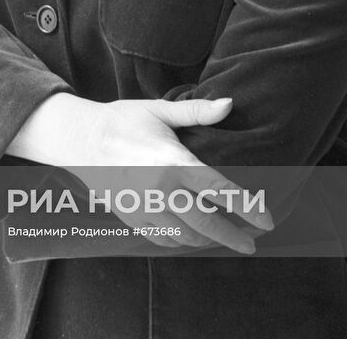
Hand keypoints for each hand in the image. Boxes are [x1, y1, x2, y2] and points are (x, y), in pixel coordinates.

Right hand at [8, 94, 273, 252]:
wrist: (80, 139)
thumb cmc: (123, 119)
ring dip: (208, 241)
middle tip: (252, 244)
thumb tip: (230, 103)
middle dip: (233, 236)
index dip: (246, 207)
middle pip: (205, 222)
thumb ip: (197, 111)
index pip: (218, 189)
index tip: (267, 220)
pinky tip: (193, 238)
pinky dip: (181, 242)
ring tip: (225, 239)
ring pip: (185, 236)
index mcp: (172, 160)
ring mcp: (144, 207)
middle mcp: (159, 188)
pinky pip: (162, 238)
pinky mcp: (131, 217)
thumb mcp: (160, 110)